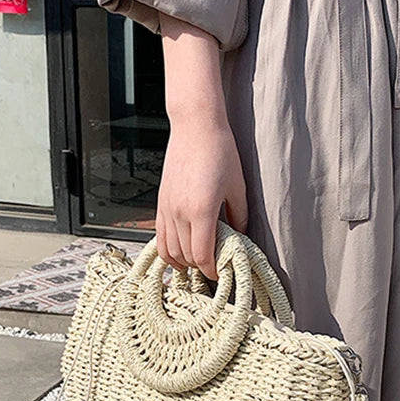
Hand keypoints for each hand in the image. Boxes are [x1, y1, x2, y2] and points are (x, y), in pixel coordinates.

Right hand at [156, 117, 247, 280]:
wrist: (195, 126)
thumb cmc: (220, 151)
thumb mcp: (238, 187)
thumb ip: (239, 217)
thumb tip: (240, 239)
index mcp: (202, 210)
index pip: (202, 255)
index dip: (212, 271)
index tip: (222, 274)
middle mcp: (180, 212)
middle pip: (187, 256)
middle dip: (201, 267)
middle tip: (215, 268)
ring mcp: (167, 208)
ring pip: (170, 250)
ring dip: (184, 262)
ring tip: (199, 263)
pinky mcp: (161, 203)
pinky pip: (160, 237)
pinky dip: (168, 251)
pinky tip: (180, 255)